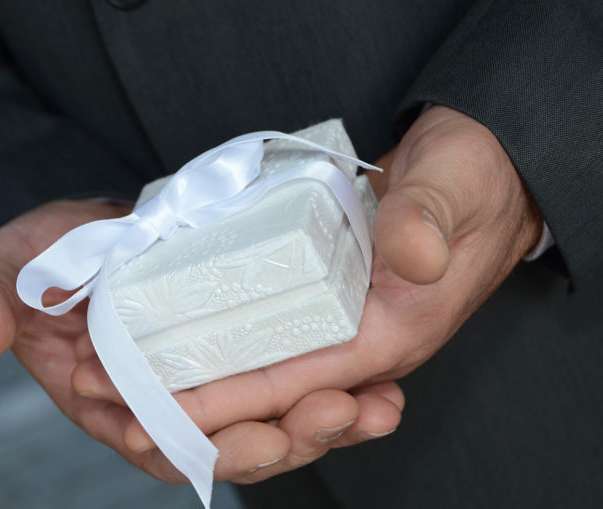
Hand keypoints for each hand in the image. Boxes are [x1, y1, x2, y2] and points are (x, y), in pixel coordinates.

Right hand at [0, 198, 399, 482]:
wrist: (91, 232)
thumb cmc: (45, 258)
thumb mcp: (8, 273)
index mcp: (119, 404)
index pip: (167, 444)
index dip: (212, 448)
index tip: (260, 439)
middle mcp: (174, 404)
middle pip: (236, 439)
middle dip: (287, 436)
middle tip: (337, 415)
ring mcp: (215, 380)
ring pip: (275, 418)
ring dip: (328, 418)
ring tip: (377, 406)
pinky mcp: (249, 349)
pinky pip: (296, 378)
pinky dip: (340, 385)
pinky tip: (383, 386)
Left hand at [70, 106, 542, 481]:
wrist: (486, 167)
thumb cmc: (475, 174)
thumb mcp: (456, 183)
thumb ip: (430, 219)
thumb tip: (409, 255)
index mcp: (395, 330)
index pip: (296, 381)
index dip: (223, 401)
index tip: (153, 408)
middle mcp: (366, 340)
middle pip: (272, 395)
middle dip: (195, 406)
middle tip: (116, 401)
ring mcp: (348, 324)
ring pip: (268, 376)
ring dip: (202, 387)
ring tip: (132, 386)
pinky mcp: (333, 302)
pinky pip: (274, 342)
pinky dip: (228, 352)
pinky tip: (182, 351)